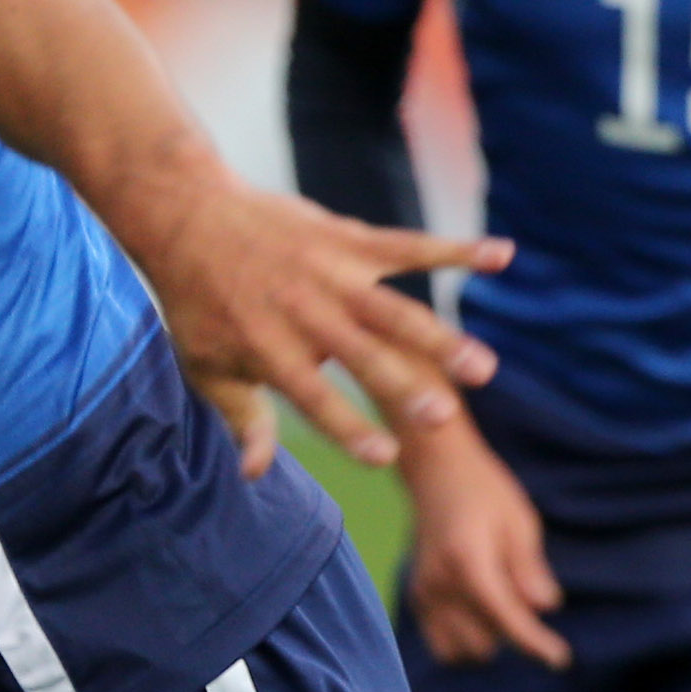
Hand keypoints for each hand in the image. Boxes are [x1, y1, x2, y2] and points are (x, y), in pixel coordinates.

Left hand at [113, 177, 504, 477]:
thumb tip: (255, 475)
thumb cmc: (197, 302)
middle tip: (445, 417)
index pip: (312, 399)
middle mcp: (304, 314)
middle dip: (403, 387)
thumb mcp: (205, 366)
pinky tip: (502, 256)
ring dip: (441, 338)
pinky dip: (456, 249)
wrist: (188, 216)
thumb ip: (242, 419)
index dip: (346, 428)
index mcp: (269, 351)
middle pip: (362, 357)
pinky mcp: (350, 239)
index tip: (384, 457)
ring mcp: (331, 274)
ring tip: (484, 368)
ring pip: (395, 309)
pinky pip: (410, 245)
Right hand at [395, 418, 567, 666]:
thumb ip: (528, 568)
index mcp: (466, 561)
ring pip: (456, 652)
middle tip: (527, 609)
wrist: (436, 471)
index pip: (504, 618)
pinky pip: (440, 642)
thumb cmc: (485, 491)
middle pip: (481, 643)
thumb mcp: (520, 521)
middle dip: (509, 637)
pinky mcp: (416, 597)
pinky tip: (482, 619)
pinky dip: (463, 642)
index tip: (561, 659)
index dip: (535, 643)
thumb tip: (546, 608)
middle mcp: (438, 584)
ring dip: (485, 643)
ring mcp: (422, 593)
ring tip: (503, 613)